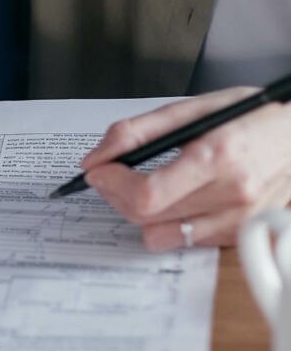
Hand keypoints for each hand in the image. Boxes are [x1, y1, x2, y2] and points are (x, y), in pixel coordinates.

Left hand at [81, 87, 290, 249]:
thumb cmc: (254, 118)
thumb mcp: (195, 109)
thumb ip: (138, 131)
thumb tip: (97, 157)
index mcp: (217, 157)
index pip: (147, 193)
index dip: (112, 184)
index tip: (98, 171)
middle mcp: (231, 194)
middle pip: (146, 216)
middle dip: (116, 194)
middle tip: (113, 174)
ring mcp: (238, 220)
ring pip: (159, 235)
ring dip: (140, 212)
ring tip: (144, 187)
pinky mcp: (239, 234)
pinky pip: (183, 241)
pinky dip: (168, 222)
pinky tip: (176, 198)